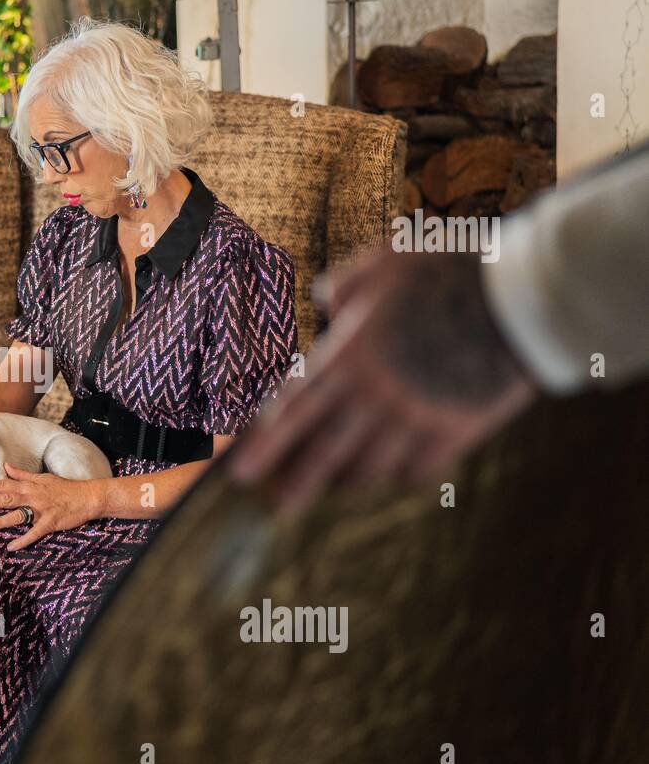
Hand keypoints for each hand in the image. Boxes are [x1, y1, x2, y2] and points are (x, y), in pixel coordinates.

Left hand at [0, 463, 102, 550]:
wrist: (88, 497)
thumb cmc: (65, 488)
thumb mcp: (43, 478)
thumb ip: (22, 474)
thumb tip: (6, 467)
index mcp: (30, 486)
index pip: (4, 484)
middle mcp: (33, 496)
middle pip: (7, 498)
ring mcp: (42, 510)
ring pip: (18, 515)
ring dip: (2, 521)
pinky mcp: (50, 522)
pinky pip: (34, 532)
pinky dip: (23, 540)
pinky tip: (11, 547)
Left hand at [228, 249, 538, 511]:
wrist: (524, 298)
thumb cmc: (450, 269)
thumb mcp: (386, 260)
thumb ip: (346, 282)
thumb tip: (324, 299)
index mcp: (351, 355)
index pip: (294, 408)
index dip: (264, 442)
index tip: (239, 471)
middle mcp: (375, 395)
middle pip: (324, 449)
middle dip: (297, 480)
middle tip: (275, 504)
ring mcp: (416, 418)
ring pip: (370, 465)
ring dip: (346, 480)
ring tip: (332, 489)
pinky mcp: (457, 432)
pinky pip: (418, 469)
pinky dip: (400, 475)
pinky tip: (392, 476)